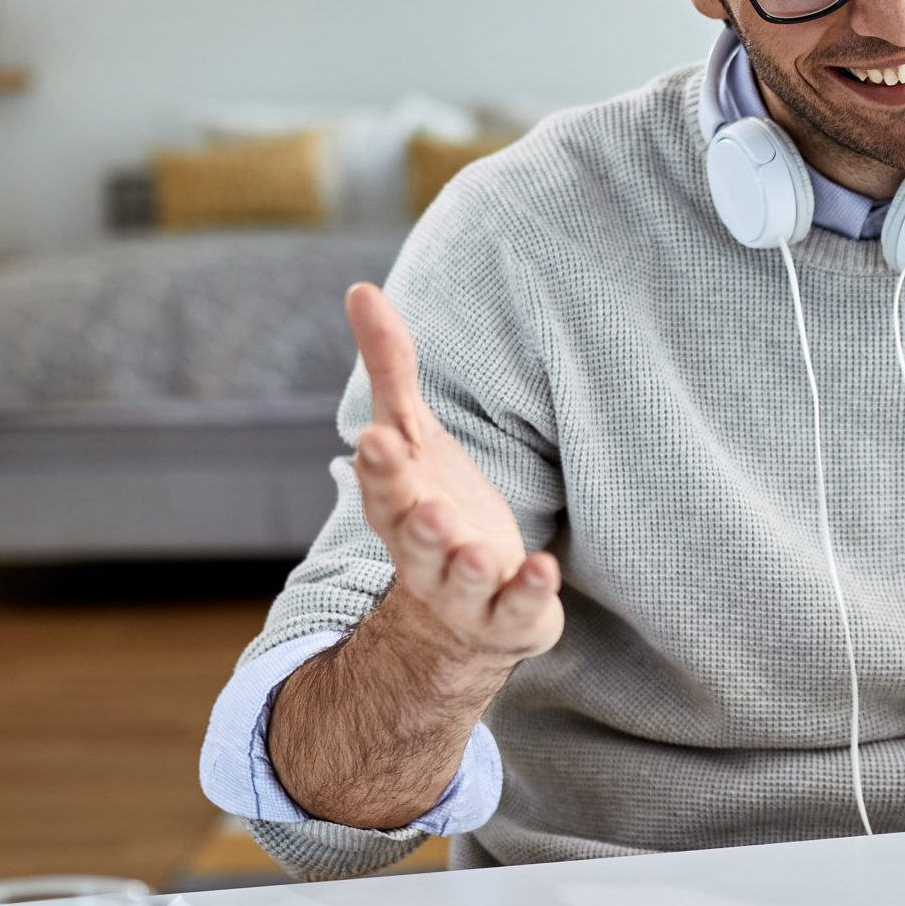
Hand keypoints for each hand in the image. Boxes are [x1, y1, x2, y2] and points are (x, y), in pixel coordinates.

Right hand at [346, 283, 562, 663]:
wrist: (458, 613)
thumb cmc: (432, 507)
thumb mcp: (412, 436)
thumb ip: (390, 368)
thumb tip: (360, 288)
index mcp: (398, 506)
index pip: (384, 485)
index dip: (381, 467)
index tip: (375, 440)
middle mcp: (425, 552)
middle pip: (415, 539)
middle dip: (421, 526)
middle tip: (428, 508)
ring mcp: (467, 591)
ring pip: (463, 581)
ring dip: (469, 567)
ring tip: (478, 551)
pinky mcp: (510, 616)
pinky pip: (519, 608)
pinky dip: (530, 591)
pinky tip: (544, 568)